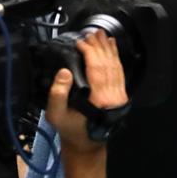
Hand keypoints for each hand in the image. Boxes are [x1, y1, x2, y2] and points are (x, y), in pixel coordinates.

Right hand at [45, 32, 125, 153]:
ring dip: (108, 49)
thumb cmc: (71, 129)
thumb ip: (57, 94)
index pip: (96, 68)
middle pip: (107, 64)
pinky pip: (119, 72)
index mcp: (98, 99)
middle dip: (99, 46)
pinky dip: (116, 57)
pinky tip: (112, 47)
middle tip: (91, 33)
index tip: (81, 41)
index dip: (90, 52)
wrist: (86, 143)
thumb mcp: (56, 115)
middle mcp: (112, 95)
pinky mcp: (120, 94)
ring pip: (115, 66)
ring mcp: (118, 95)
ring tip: (102, 35)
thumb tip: (64, 72)